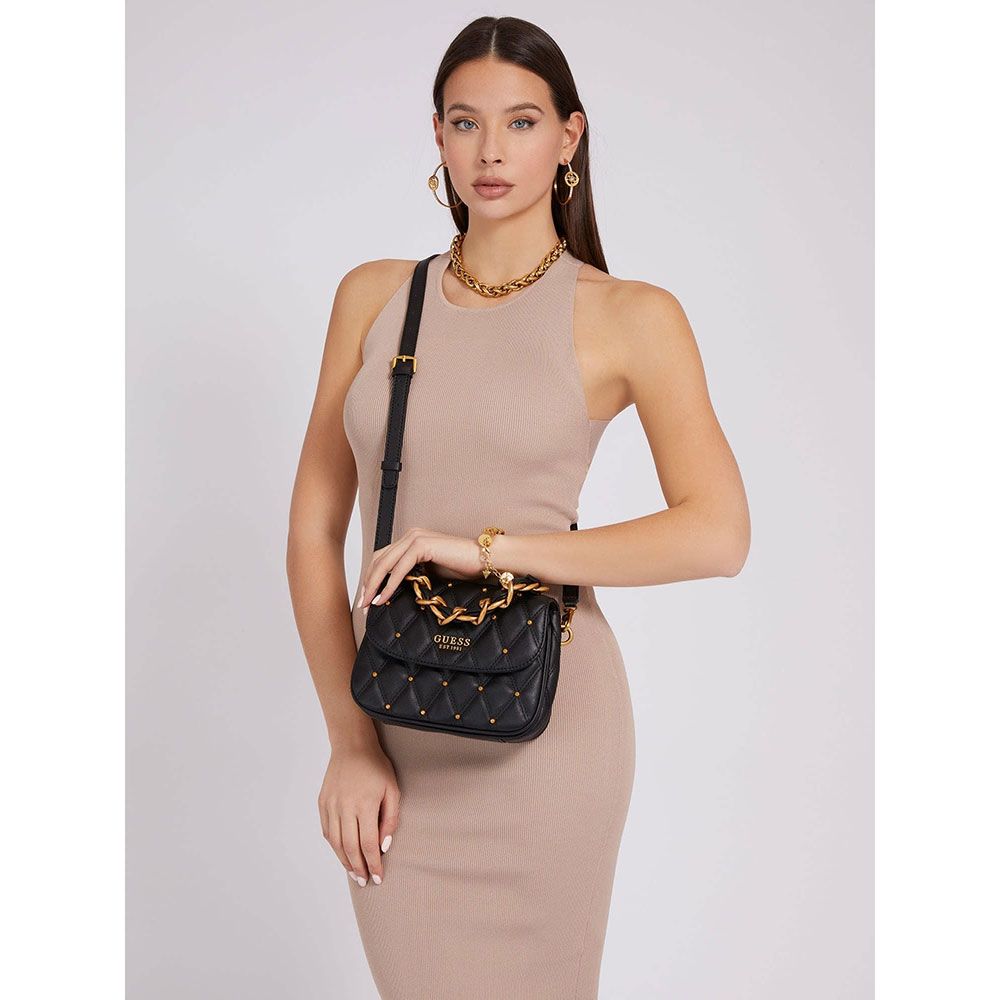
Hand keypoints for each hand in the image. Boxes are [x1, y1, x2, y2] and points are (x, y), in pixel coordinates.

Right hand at [319, 742, 400, 886]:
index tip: (378, 877)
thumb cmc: (376, 767)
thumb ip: (391, 819)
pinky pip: (327, 830)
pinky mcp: (322, 802)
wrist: (352, 746)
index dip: (373, 864)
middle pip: (350, 848)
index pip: (368, 844)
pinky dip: (334, 845)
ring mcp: (331, 805)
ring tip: (354, 873)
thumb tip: (384, 845)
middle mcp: (344, 807)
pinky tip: (342, 853)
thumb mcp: (393, 789)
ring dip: (344, 861)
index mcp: (364, 804)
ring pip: (336, 842)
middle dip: (358, 868)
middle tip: (364, 881)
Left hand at [356, 527, 483, 610]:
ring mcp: (416, 537)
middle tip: (362, 604)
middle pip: (379, 560)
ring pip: (385, 563)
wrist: (485, 561)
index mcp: (412, 540)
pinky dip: (389, 584)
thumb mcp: (431, 574)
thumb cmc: (464, 568)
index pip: (383, 558)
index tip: (367, 597)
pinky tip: (383, 598)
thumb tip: (393, 592)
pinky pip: (399, 567)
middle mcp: (411, 535)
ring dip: (374, 585)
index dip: (371, 577)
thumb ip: (413, 576)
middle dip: (368, 583)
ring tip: (369, 604)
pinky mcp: (422, 544)